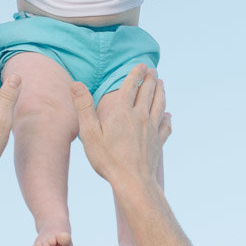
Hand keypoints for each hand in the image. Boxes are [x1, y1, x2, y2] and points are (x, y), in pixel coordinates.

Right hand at [72, 65, 170, 183]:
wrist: (132, 181)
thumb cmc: (107, 158)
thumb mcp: (89, 133)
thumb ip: (84, 107)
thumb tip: (76, 84)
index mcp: (123, 112)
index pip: (131, 86)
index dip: (136, 73)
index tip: (140, 65)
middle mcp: (140, 117)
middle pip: (148, 93)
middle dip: (150, 79)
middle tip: (152, 70)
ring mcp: (151, 130)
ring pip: (159, 105)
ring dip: (161, 93)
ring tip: (162, 84)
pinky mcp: (158, 143)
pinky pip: (165, 127)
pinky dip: (167, 119)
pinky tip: (169, 117)